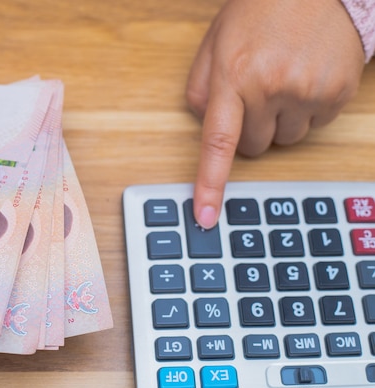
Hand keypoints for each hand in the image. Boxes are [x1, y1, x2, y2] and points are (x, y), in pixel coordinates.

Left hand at [186, 0, 364, 228]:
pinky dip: (307, 110)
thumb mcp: (215, 42)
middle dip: (251, 130)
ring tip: (284, 79)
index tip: (206, 216)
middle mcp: (271, 87)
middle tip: (257, 94)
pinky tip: (306, 77)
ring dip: (280, 121)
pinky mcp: (337, 93)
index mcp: (233, 75)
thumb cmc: (261, 10)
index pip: (217, 142)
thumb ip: (199, 87)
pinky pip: (315, 125)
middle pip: (254, 147)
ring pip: (285, 140)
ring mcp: (308, 91)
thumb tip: (201, 125)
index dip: (210, 183)